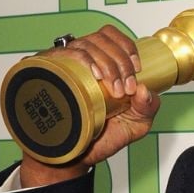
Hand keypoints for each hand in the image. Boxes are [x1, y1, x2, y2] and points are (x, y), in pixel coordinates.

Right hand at [17, 25, 160, 186]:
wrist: (71, 157)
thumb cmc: (99, 138)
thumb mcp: (134, 124)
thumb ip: (148, 108)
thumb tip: (145, 89)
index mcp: (99, 62)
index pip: (110, 35)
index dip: (126, 46)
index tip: (137, 69)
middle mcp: (79, 60)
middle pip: (100, 38)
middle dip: (121, 62)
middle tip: (127, 88)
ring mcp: (61, 65)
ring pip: (84, 45)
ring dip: (107, 64)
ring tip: (115, 89)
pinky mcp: (44, 73)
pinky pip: (60, 55)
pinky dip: (81, 59)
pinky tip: (94, 74)